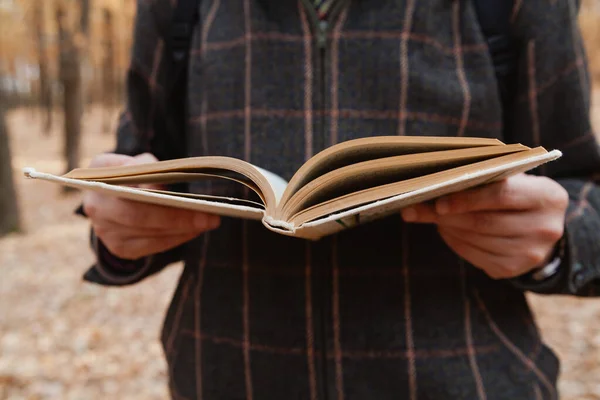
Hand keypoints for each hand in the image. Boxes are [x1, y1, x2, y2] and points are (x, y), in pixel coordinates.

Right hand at [82, 152, 219, 259]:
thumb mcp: (135, 162)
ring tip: (208, 222)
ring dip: (182, 230)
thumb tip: (163, 180)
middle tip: (210, 216)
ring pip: (148, 234)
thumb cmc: (132, 175)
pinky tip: (194, 231)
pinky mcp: (119, 248)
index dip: (151, 188)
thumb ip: (146, 165)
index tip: (179, 190)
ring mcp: (106, 231)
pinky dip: (176, 239)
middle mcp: (95, 207)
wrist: (114, 198)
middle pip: (138, 216)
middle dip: (177, 216)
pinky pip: (152, 247)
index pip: (125, 183)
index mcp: (97, 177)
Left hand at [400, 173, 568, 278]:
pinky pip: (473, 255)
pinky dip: (455, 241)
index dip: (466, 199)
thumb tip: (435, 184)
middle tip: (418, 208)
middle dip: (446, 215)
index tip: (439, 201)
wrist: (541, 228)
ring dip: (448, 227)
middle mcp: (545, 228)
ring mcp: (530, 253)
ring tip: (435, 216)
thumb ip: (482, 179)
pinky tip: (448, 230)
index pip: (500, 195)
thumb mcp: (512, 180)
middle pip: (483, 221)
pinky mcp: (512, 269)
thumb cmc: (517, 195)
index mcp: (548, 197)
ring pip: (475, 239)